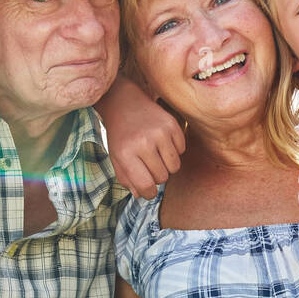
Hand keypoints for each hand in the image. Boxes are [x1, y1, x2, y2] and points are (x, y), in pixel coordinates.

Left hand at [96, 74, 185, 198]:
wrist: (125, 103)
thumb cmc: (120, 135)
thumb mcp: (116, 158)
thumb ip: (127, 179)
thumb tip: (141, 194)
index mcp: (125, 153)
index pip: (146, 186)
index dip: (149, 193)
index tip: (148, 190)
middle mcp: (143, 142)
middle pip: (162, 178)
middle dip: (156, 175)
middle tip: (147, 163)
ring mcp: (159, 132)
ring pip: (175, 167)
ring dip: (167, 165)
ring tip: (155, 153)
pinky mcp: (172, 124)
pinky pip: (182, 150)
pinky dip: (174, 150)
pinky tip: (161, 141)